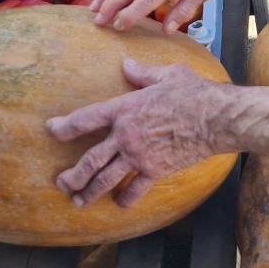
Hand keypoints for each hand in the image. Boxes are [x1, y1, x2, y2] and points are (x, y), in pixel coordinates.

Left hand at [46, 60, 220, 206]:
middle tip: (61, 182)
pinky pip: (135, 189)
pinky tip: (120, 202)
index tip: (52, 129)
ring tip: (78, 200)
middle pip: (89, 160)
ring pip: (105, 179)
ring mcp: (139, 156)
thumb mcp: (167, 75)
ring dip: (89, 192)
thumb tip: (127, 65)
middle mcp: (126, 136)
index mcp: (124, 109)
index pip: (84, 119)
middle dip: (72, 175)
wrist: (216, 118)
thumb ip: (142, 73)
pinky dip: (126, 199)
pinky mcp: (156, 170)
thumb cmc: (194, 93)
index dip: (63, 126)